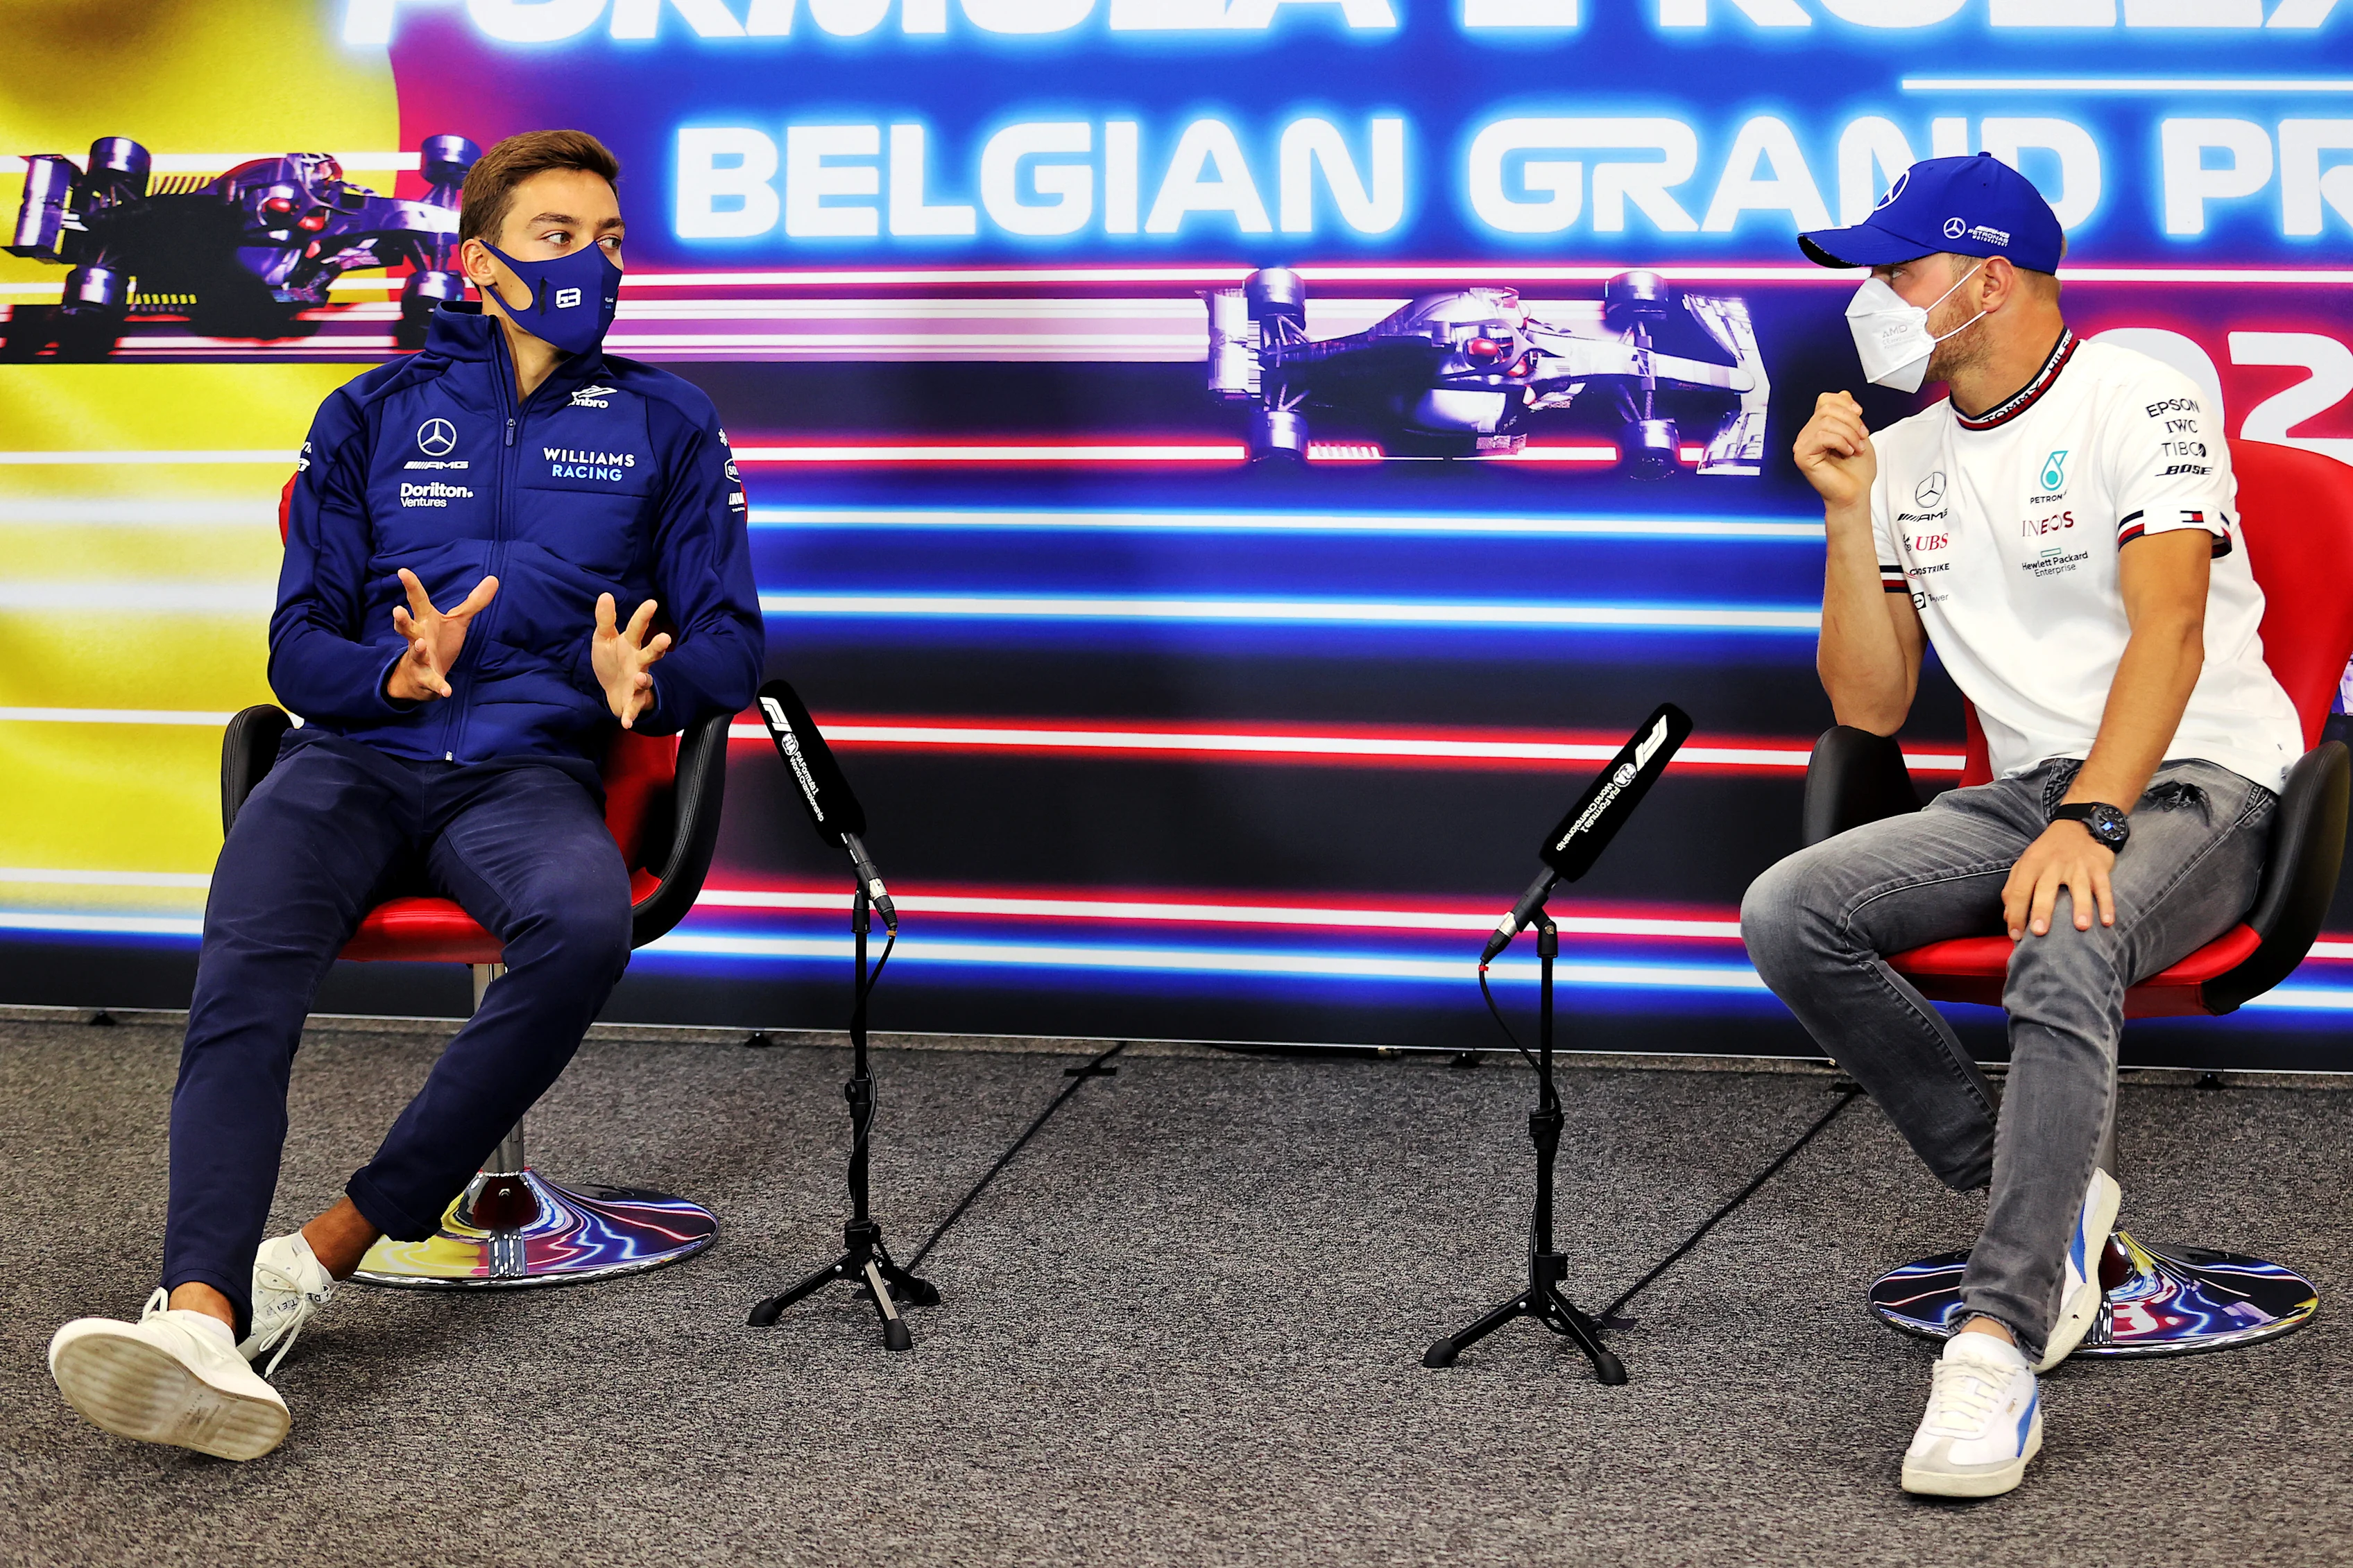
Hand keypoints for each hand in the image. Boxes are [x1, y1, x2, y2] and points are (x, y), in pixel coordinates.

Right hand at [387, 568, 497, 701]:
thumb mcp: (457, 621)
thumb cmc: (438, 642)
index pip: (417, 601)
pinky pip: (432, 683)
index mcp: (425, 621)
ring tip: (420, 644)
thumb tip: (494, 579)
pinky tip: (446, 691)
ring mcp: (419, 659)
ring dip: (416, 649)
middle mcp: (418, 638)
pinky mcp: (427, 678)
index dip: (411, 586)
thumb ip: (474, 602)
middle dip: (401, 620)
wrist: (422, 677)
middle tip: (397, 610)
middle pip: (406, 627)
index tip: (402, 571)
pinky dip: (439, 687)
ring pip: (415, 653)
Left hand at [592, 592, 671, 729]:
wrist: (612, 692)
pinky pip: (635, 707)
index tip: (652, 603)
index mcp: (631, 644)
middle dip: (658, 647)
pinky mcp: (634, 701)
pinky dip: (631, 715)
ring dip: (646, 680)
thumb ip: (606, 620)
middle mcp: (640, 662)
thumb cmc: (612, 662)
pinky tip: (626, 722)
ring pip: (647, 679)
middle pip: (652, 653)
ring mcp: (639, 682)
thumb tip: (605, 594)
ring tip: (641, 678)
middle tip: (665, 639)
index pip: (638, 627)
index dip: (644, 616)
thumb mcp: (604, 639)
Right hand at [1794, 390, 1876, 512]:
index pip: (1826, 399)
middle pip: (1827, 408)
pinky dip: (1841, 442)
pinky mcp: (1802, 456)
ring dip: (1848, 434)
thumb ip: (1848, 413)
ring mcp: (1802, 445)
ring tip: (1854, 448)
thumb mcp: (1858, 432)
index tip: (1860, 417)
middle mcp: (1808, 435)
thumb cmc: (1856, 470)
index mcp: (1819, 428)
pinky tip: (1846, 452)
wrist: (1855, 493)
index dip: (1846, 404)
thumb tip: (1843, 394)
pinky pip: (1822, 436)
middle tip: (1860, 438)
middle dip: (1851, 421)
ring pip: (1826, 421)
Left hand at [2003, 820, 2116, 940]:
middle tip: (2040, 932)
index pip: (2020, 890)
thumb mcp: (2024, 864)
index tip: (2015, 935)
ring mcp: (2078, 866)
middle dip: (2042, 910)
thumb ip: (2013, 889)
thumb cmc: (2045, 853)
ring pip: (2080, 887)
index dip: (2016, 913)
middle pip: (2046, 888)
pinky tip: (2107, 921)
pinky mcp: (2098, 867)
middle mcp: (2053, 864)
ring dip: (2081, 907)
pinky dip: (2107, 904)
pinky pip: (2104, 886)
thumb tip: (2007, 918)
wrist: (2076, 826)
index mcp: (2031, 864)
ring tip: (2081, 927)